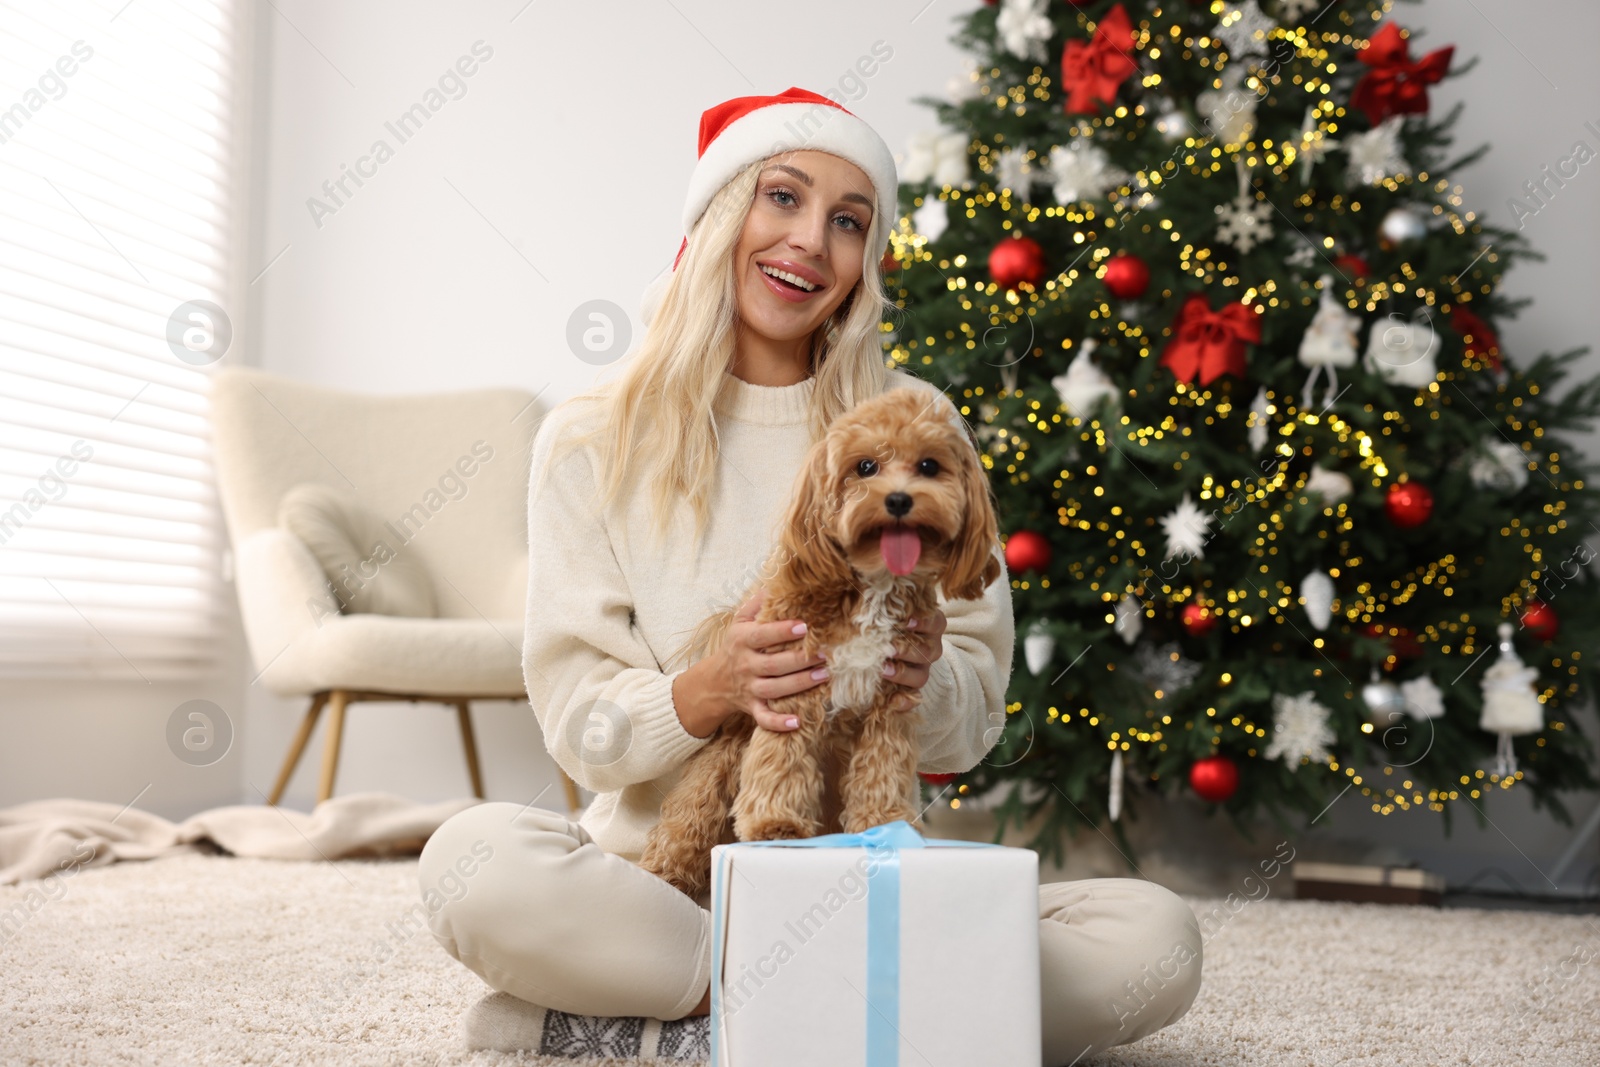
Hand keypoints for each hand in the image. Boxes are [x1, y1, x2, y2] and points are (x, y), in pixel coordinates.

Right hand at [709, 587, 827, 733]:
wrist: (714, 682)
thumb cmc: (735, 646)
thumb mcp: (740, 621)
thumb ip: (758, 603)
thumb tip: (778, 582)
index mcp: (742, 641)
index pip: (762, 635)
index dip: (782, 631)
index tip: (804, 626)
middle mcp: (745, 666)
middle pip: (773, 665)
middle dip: (799, 661)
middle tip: (824, 654)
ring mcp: (749, 688)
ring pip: (774, 689)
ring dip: (800, 685)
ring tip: (824, 676)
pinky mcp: (753, 708)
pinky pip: (764, 719)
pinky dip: (779, 723)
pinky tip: (798, 722)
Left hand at [883, 609, 946, 709]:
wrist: (885, 649)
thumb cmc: (882, 623)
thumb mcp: (884, 609)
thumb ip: (879, 602)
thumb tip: (856, 582)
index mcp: (928, 625)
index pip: (935, 622)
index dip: (924, 622)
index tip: (907, 620)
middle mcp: (930, 647)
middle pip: (927, 651)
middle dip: (907, 649)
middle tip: (887, 647)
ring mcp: (923, 670)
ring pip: (921, 675)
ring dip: (903, 673)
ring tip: (883, 669)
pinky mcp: (913, 690)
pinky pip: (914, 699)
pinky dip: (904, 702)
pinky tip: (892, 702)